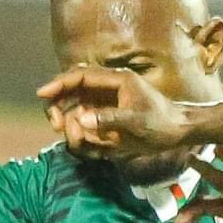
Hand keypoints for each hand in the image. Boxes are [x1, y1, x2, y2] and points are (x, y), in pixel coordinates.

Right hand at [37, 63, 191, 159]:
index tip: (43, 94)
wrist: (179, 132)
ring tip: (77, 139)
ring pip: (75, 107)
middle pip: (71, 89)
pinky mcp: (107, 117)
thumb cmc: (162, 123)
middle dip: (58, 105)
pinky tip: (91, 146)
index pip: (79, 76)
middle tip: (55, 124)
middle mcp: (107, 88)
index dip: (58, 83)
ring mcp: (106, 103)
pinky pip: (85, 123)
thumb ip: (109, 119)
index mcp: (115, 80)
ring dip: (68, 122)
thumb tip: (80, 119)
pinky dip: (81, 134)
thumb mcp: (138, 122)